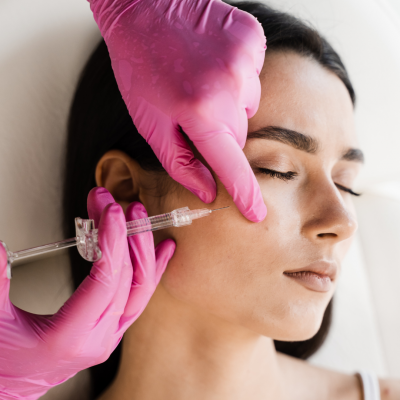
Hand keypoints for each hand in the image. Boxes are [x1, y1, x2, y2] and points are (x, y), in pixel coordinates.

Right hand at [0, 187, 174, 398]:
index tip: (111, 211)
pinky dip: (154, 269)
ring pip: (141, 288)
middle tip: (118, 204)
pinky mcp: (112, 330)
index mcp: (70, 337)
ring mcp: (109, 335)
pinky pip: (141, 297)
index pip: (106, 280)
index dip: (111, 241)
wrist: (9, 387)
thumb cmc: (1, 360)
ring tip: (140, 218)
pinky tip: (163, 249)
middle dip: (125, 235)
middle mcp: (98, 339)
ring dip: (142, 248)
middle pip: (127, 279)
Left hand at [88, 0, 266, 221]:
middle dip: (218, 131)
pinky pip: (253, 75)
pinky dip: (235, 76)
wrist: (144, 8)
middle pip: (238, 134)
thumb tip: (208, 191)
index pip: (230, 164)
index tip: (256, 213)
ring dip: (227, 102)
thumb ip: (181, 162)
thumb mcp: (150, 123)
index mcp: (199, 110)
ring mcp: (245, 58)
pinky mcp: (253, 38)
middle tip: (193, 108)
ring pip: (247, 106)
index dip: (244, 192)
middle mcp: (229, 86)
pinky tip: (213, 61)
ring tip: (201, 79)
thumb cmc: (140, 68)